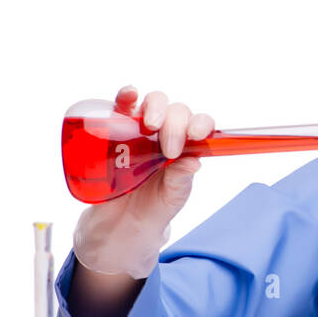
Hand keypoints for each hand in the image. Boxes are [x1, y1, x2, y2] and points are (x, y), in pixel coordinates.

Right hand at [72, 85, 214, 278]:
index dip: (201, 123)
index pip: (199, 124)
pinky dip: (126, 95)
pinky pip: (121, 106)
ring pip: (152, 103)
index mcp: (186, 145)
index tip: (196, 135)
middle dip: (175, 124)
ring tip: (151, 125)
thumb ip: (182, 179)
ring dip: (154, 108)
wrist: (122, 221)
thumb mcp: (173, 195)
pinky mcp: (115, 128)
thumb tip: (194, 162)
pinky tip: (129, 96)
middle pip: (175, 111)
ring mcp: (141, 128)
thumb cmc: (155, 204)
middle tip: (169, 149)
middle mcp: (166, 131)